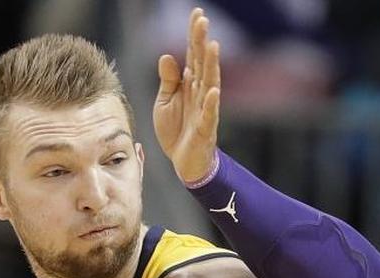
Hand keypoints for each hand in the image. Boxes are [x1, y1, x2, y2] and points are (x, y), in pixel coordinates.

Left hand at [154, 7, 220, 183]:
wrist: (183, 162)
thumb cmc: (176, 130)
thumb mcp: (165, 102)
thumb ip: (168, 80)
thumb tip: (168, 56)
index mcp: (189, 84)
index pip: (192, 54)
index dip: (194, 35)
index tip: (197, 13)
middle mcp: (199, 92)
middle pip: (201, 63)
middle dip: (202, 42)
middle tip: (203, 20)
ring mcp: (204, 109)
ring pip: (209, 83)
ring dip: (211, 65)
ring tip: (212, 46)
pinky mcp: (205, 129)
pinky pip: (209, 115)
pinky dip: (211, 103)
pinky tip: (213, 90)